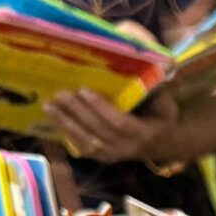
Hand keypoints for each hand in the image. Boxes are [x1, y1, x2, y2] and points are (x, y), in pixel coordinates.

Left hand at [42, 86, 181, 163]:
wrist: (164, 144)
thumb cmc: (161, 117)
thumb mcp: (164, 102)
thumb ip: (151, 87)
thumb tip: (137, 58)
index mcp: (144, 132)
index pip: (119, 122)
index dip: (100, 108)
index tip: (83, 90)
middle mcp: (127, 147)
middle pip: (97, 130)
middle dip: (77, 112)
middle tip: (60, 93)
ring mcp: (113, 155)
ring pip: (86, 140)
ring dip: (66, 122)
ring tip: (50, 104)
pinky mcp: (102, 157)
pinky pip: (81, 147)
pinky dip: (66, 132)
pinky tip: (54, 118)